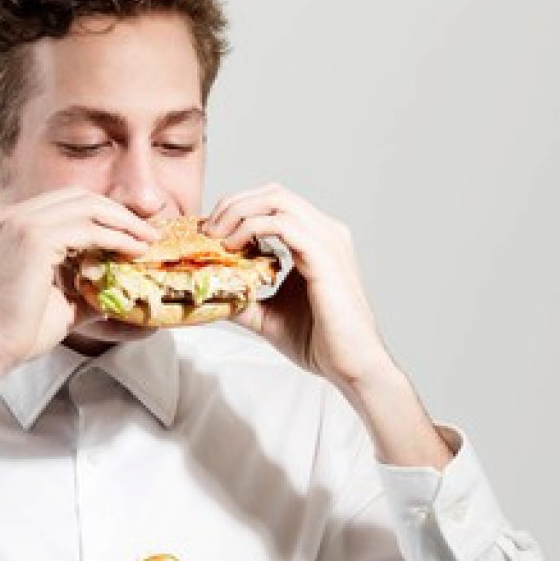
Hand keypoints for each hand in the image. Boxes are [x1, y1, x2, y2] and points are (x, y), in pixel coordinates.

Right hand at [0, 187, 158, 370]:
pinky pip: (89, 229)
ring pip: (89, 207)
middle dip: (119, 213)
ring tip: (148, 239)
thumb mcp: (58, 297)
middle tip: (148, 232)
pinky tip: (134, 250)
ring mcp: (22, 223)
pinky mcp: (35, 238)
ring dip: (124, 222)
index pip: (68, 202)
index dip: (104, 212)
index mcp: (13, 222)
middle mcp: (14, 215)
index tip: (133, 230)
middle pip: (81, 197)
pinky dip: (117, 237)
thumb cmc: (20, 329)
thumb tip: (115, 288)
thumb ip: (83, 284)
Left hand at [204, 184, 390, 387]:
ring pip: (276, 199)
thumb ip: (243, 300)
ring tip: (216, 235)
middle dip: (234, 203)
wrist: (351, 367)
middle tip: (208, 229)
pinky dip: (251, 227)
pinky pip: (282, 224)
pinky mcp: (324, 256)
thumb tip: (211, 296)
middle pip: (273, 193)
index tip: (211, 232)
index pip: (274, 204)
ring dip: (238, 211)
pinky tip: (234, 247)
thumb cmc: (320, 343)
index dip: (238, 209)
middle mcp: (325, 232)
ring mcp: (327, 241)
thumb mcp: (268, 316)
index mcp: (316, 240)